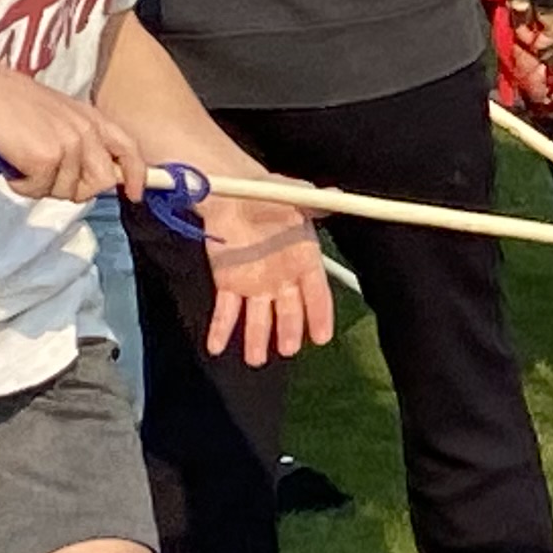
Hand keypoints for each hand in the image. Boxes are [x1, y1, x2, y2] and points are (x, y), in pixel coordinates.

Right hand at [0, 66, 153, 204]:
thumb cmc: (13, 104)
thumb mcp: (60, 116)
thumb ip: (81, 141)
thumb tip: (95, 178)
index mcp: (92, 118)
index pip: (128, 149)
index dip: (137, 176)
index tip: (135, 195)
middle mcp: (87, 131)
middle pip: (102, 182)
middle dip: (77, 190)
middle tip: (47, 178)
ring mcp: (69, 145)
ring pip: (67, 192)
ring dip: (41, 185)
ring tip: (22, 160)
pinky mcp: (46, 159)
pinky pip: (38, 191)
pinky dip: (21, 184)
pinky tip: (11, 163)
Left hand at [198, 197, 336, 365]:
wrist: (232, 193)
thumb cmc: (268, 194)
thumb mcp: (294, 195)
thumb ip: (314, 202)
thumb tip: (335, 196)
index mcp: (303, 259)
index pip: (316, 293)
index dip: (319, 315)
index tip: (321, 337)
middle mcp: (283, 278)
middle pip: (288, 311)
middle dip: (287, 331)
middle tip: (287, 349)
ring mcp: (255, 284)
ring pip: (258, 317)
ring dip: (256, 338)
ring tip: (255, 359)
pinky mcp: (228, 285)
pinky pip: (225, 311)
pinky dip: (221, 329)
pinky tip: (216, 346)